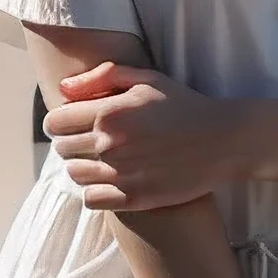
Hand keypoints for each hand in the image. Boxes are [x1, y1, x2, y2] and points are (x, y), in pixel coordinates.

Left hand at [43, 62, 247, 211]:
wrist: (222, 141)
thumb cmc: (183, 105)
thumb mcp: (146, 78)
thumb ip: (101, 78)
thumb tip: (63, 89)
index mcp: (108, 112)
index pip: (54, 122)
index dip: (60, 120)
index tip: (74, 120)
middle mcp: (109, 144)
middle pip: (62, 148)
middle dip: (71, 141)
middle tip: (93, 138)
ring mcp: (120, 174)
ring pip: (74, 174)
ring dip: (82, 165)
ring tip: (103, 158)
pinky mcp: (133, 198)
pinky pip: (90, 199)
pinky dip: (94, 190)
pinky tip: (110, 180)